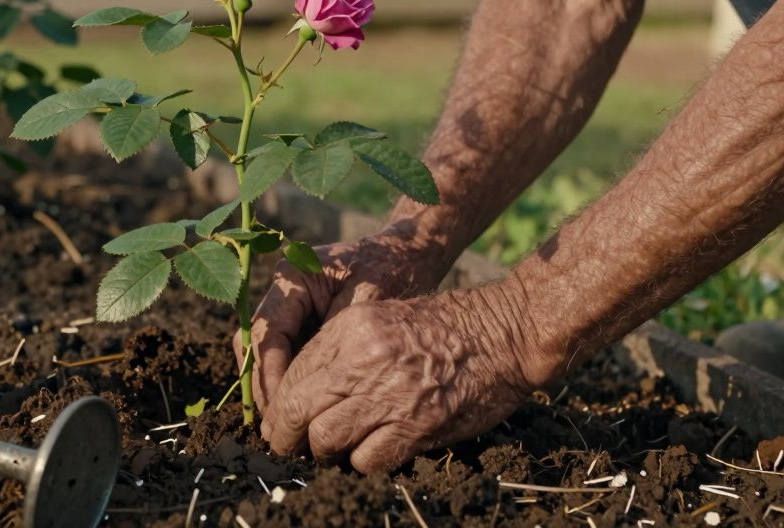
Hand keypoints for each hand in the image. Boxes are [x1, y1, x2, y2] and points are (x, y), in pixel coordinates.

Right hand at [233, 224, 442, 411]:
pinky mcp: (300, 319)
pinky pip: (284, 354)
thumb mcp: (368, 304)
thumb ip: (335, 339)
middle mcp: (282, 291)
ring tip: (287, 428)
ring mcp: (288, 305)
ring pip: (263, 354)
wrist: (409, 252)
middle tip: (279, 429)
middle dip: (265, 389)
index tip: (282, 414)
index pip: (266, 335)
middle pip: (254, 346)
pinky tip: (302, 412)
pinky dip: (289, 382)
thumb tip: (310, 389)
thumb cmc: (393, 271)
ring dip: (273, 389)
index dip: (269, 377)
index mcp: (292, 278)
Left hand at [260, 285, 536, 472]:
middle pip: (297, 409)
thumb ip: (343, 350)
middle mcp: (362, 358)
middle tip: (286, 448)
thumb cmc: (447, 326)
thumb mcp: (383, 319)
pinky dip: (361, 463)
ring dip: (323, 452)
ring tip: (330, 453)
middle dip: (284, 436)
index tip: (278, 421)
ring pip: (324, 439)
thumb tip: (307, 392)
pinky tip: (369, 454)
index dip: (278, 405)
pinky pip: (366, 460)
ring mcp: (389, 393)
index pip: (292, 374)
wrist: (504, 331)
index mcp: (351, 327)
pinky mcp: (415, 425)